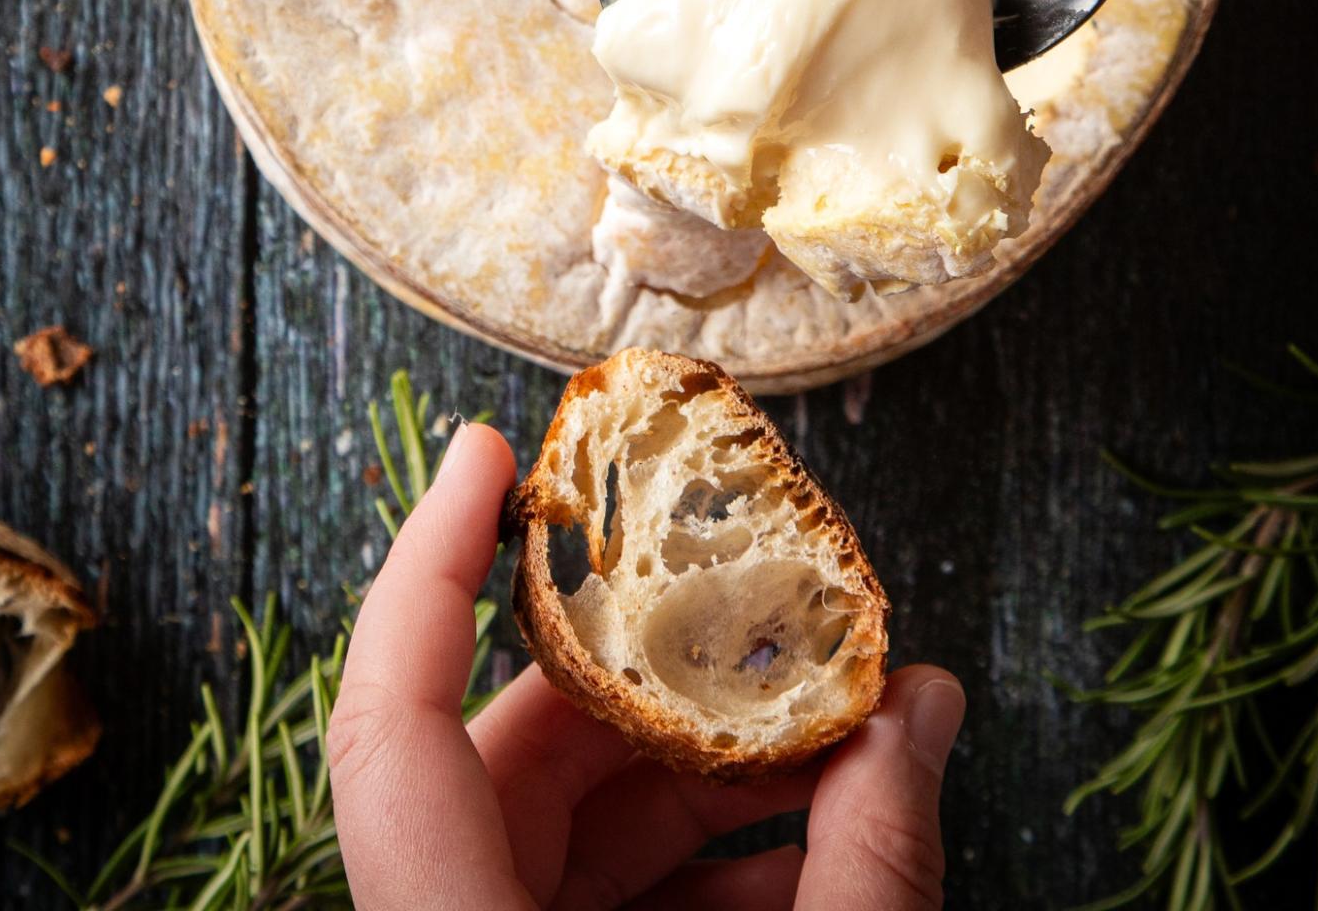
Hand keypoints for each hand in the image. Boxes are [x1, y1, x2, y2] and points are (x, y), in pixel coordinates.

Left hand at [329, 420, 963, 909]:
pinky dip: (703, 860)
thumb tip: (924, 704)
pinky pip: (599, 893)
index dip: (426, 568)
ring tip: (837, 740)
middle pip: (515, 755)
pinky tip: (822, 844)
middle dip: (657, 675)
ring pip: (568, 823)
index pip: (393, 726)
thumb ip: (870, 866)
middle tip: (774, 622)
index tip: (487, 451)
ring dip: (704, 772)